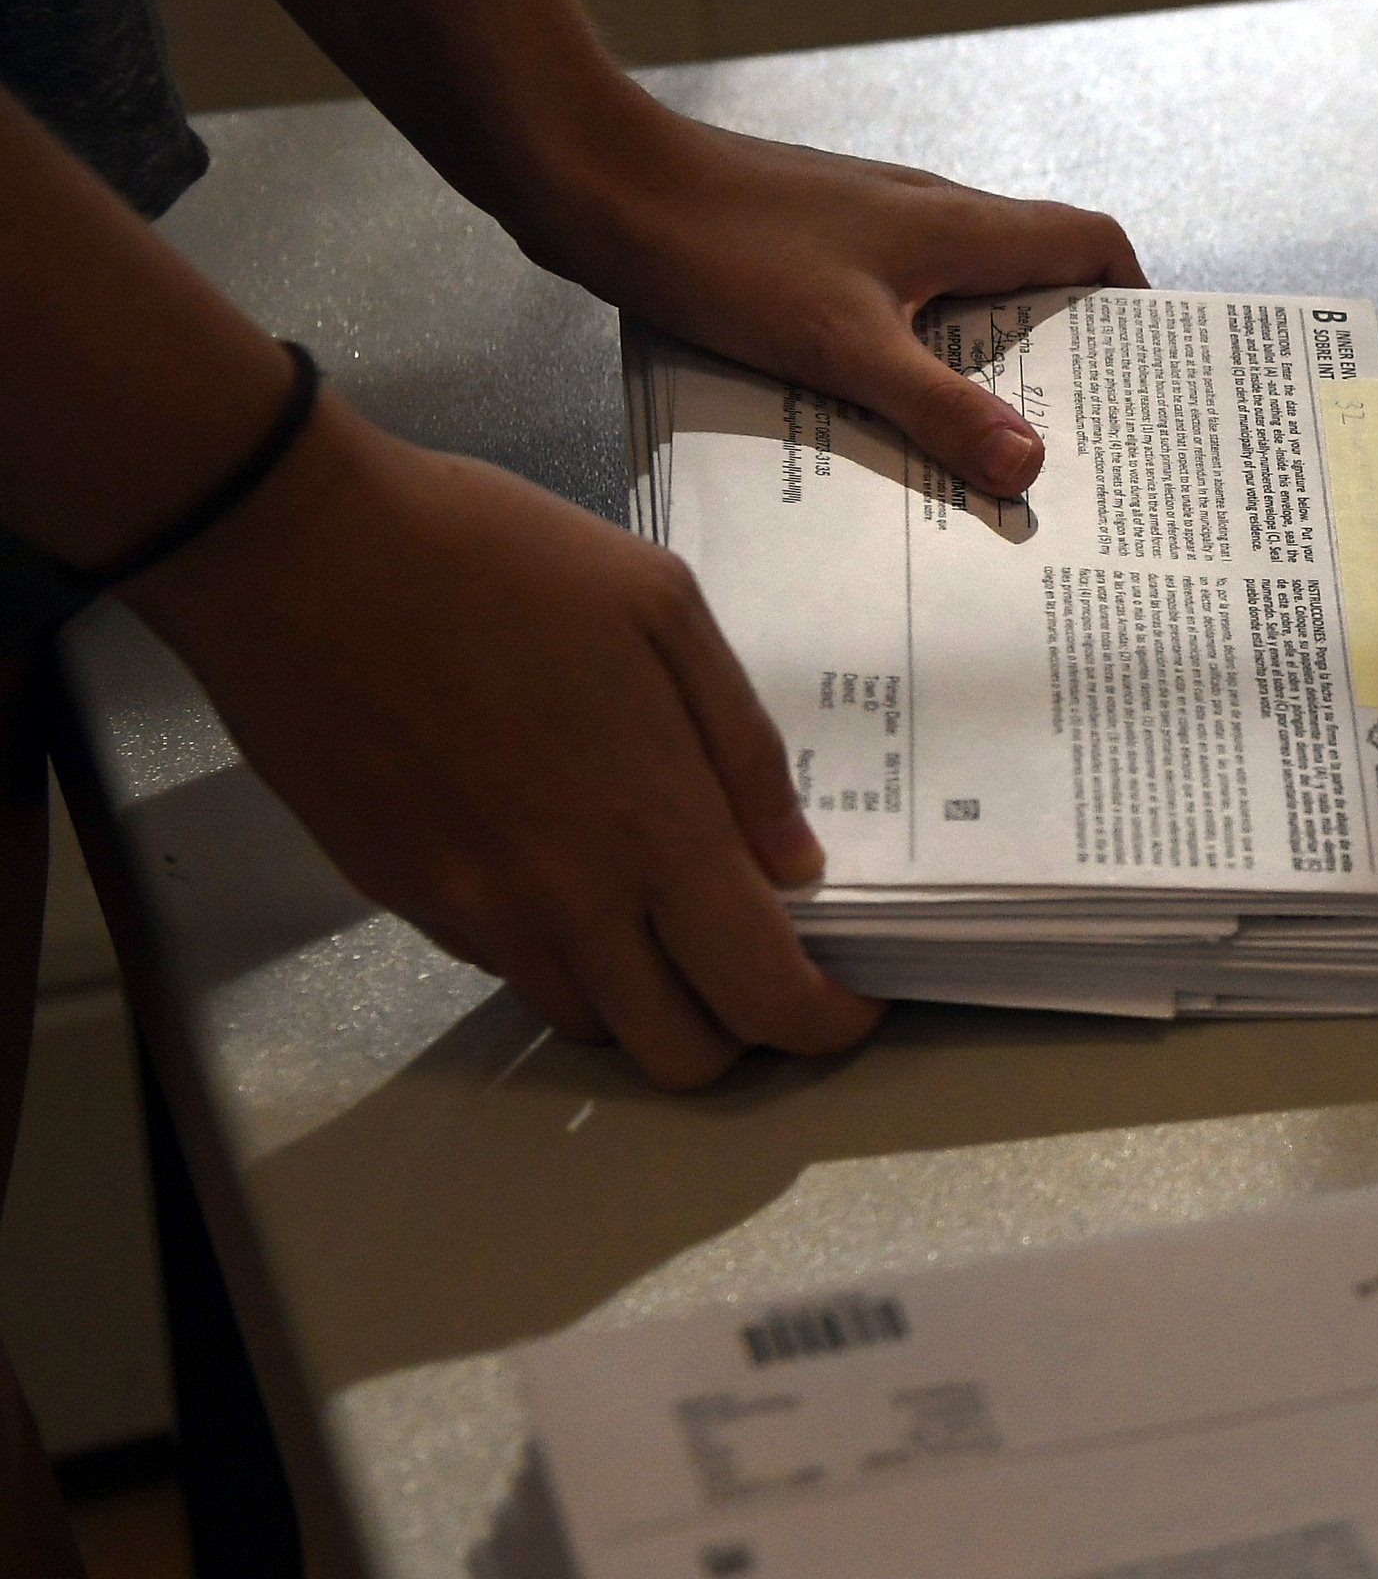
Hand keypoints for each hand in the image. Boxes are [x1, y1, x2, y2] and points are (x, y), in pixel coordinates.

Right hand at [126, 394, 883, 1087]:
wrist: (299, 551)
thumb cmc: (491, 556)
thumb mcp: (662, 609)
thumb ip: (742, 747)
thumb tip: (793, 858)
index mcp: (653, 823)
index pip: (763, 993)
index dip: (824, 1022)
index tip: (851, 1001)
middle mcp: (566, 897)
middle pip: (678, 1053)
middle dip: (740, 1029)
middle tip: (758, 958)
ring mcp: (475, 908)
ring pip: (588, 1022)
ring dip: (645, 996)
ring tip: (661, 909)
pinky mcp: (403, 897)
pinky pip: (506, 968)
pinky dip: (558, 952)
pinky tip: (563, 867)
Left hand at [513, 104, 1145, 497]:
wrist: (598, 180)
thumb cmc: (720, 245)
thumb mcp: (842, 346)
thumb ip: (939, 408)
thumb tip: (1031, 466)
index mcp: (958, 224)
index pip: (1088, 240)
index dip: (1130, 297)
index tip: (1142, 367)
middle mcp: (926, 213)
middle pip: (1033, 269)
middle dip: (1061, 346)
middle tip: (1070, 429)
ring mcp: (868, 227)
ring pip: (961, 289)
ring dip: (982, 354)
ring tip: (981, 438)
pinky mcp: (814, 245)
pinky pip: (896, 299)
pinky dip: (914, 349)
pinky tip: (879, 409)